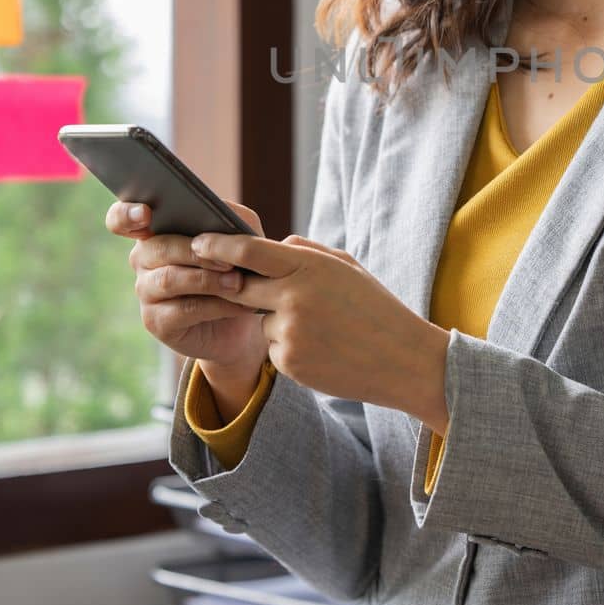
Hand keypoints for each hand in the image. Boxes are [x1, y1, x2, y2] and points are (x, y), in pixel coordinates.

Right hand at [105, 198, 268, 374]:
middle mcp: (143, 258)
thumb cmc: (238, 267)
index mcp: (156, 230)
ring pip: (170, 279)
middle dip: (195, 252)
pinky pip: (183, 309)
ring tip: (238, 282)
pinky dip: (216, 305)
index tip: (145, 213)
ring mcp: (146, 290)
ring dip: (208, 280)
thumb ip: (229, 215)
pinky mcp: (156, 321)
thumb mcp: (240, 236)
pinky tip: (238, 304)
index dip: (126, 214)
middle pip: (158, 248)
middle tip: (229, 260)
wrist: (244, 316)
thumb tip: (217, 208)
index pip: (122, 218)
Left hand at [186, 230, 450, 430]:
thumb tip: (273, 243)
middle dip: (236, 286)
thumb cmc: (376, 308)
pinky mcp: (289, 363)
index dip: (219, 245)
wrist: (404, 361)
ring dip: (277, 321)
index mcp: (310, 267)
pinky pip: (274, 348)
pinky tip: (323, 349)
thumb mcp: (347, 267)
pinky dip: (290, 347)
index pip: (250, 251)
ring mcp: (289, 332)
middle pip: (240, 286)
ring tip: (322, 328)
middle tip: (242, 285)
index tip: (199, 241)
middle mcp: (294, 297)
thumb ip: (306, 252)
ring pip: (261, 321)